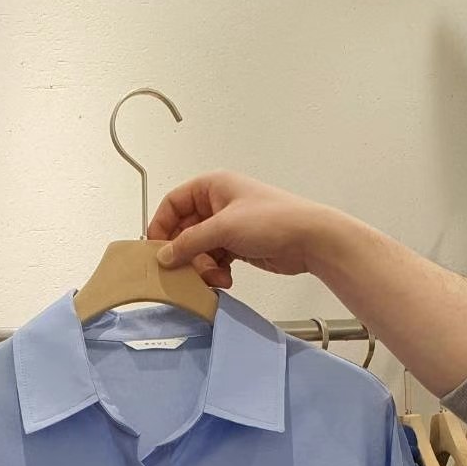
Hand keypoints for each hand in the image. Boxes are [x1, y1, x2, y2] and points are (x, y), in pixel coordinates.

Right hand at [148, 172, 328, 287]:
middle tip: (184, 271)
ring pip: (199, 250)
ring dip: (202, 267)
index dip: (161, 226)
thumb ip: (189, 243)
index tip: (156, 250)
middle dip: (185, 253)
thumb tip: (164, 255)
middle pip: (184, 231)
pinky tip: (226, 279)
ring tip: (215, 276)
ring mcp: (228, 227)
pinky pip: (214, 261)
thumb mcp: (224, 228)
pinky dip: (216, 272)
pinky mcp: (238, 246)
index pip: (173, 204)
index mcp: (212, 187)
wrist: (310, 239)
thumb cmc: (274, 220)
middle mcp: (218, 204)